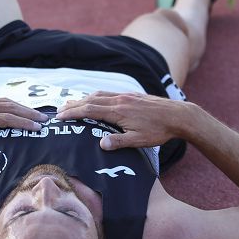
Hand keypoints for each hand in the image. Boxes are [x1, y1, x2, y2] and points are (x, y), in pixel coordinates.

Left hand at [0, 98, 48, 157]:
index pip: (6, 118)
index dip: (23, 122)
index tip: (38, 126)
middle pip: (10, 107)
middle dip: (29, 112)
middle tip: (46, 118)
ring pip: (5, 102)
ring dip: (22, 107)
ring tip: (36, 114)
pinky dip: (11, 104)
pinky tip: (17, 109)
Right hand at [55, 92, 191, 150]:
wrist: (178, 115)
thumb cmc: (159, 131)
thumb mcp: (138, 141)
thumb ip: (118, 142)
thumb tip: (101, 144)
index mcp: (118, 112)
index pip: (89, 110)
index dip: (73, 112)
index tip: (60, 116)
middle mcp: (120, 100)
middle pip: (91, 100)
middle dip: (74, 105)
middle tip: (60, 110)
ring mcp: (126, 96)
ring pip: (100, 95)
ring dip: (84, 99)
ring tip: (73, 104)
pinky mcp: (132, 95)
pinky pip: (109, 94)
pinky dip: (97, 96)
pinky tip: (96, 100)